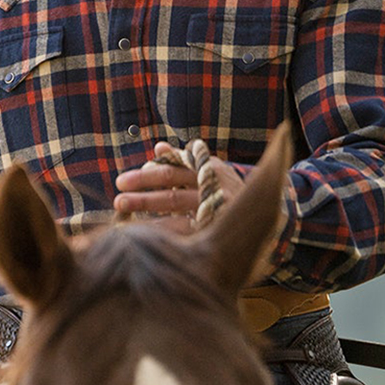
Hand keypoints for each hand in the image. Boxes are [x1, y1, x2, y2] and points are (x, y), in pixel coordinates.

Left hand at [114, 142, 243, 232]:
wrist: (267, 217)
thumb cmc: (226, 193)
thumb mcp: (210, 173)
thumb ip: (183, 161)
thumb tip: (159, 147)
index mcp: (208, 164)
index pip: (172, 164)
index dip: (146, 174)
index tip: (123, 182)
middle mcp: (212, 180)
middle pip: (171, 178)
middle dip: (142, 187)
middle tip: (117, 197)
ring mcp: (216, 202)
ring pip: (176, 201)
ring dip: (148, 208)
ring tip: (125, 218)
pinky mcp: (217, 224)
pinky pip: (185, 226)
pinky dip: (166, 230)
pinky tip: (148, 236)